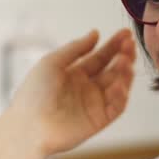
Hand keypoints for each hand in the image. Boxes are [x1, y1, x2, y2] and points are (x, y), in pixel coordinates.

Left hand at [4, 29, 136, 156]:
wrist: (28, 125)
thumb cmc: (33, 94)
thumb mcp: (52, 62)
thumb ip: (76, 48)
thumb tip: (95, 33)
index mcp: (75, 74)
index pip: (100, 57)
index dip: (113, 45)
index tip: (125, 34)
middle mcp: (87, 88)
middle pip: (113, 70)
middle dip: (123, 56)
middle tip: (130, 45)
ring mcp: (94, 104)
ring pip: (119, 86)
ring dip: (125, 72)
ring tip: (126, 61)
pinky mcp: (99, 120)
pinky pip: (117, 106)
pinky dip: (121, 95)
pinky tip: (119, 84)